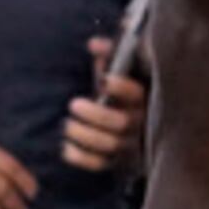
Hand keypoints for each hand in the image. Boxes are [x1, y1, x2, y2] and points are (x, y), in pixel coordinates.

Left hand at [61, 38, 148, 171]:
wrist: (131, 119)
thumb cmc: (121, 88)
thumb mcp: (120, 68)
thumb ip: (110, 54)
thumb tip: (93, 44)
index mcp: (142, 97)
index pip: (138, 93)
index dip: (122, 88)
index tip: (104, 81)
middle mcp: (140, 122)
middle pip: (121, 123)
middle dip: (95, 115)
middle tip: (73, 105)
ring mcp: (129, 143)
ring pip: (110, 144)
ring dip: (85, 136)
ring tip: (67, 125)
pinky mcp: (117, 160)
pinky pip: (100, 164)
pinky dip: (81, 158)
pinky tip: (65, 148)